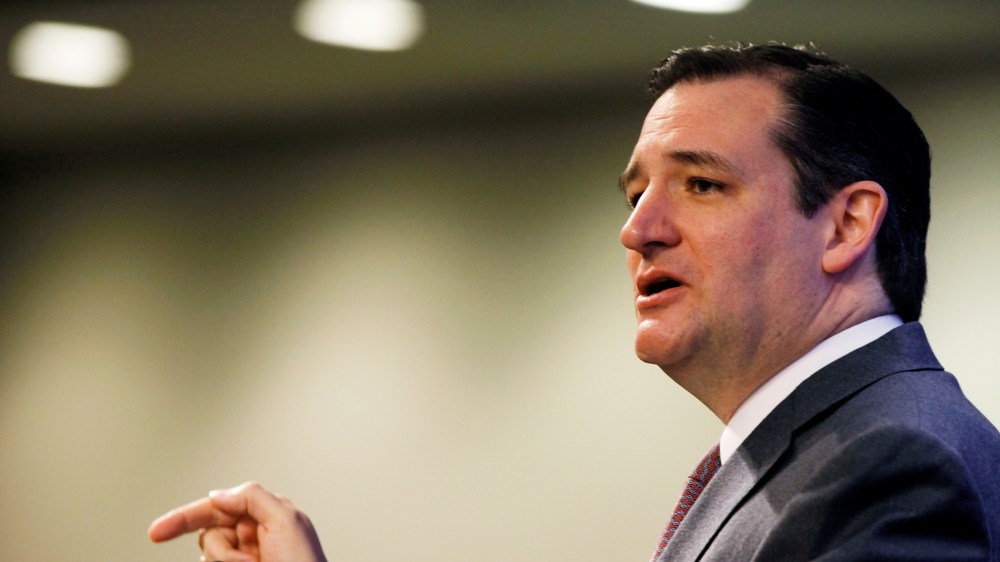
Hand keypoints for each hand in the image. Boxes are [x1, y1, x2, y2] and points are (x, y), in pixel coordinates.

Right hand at [148, 481, 327, 561]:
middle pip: (209, 534)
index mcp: (264, 513)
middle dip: (222, 550)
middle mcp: (252, 534)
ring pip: (209, 556)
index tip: (156, 532)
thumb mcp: (287, 520)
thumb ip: (252, 496)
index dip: (183, 518)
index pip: (216, 507)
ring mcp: (243, 558)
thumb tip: (218, 494)